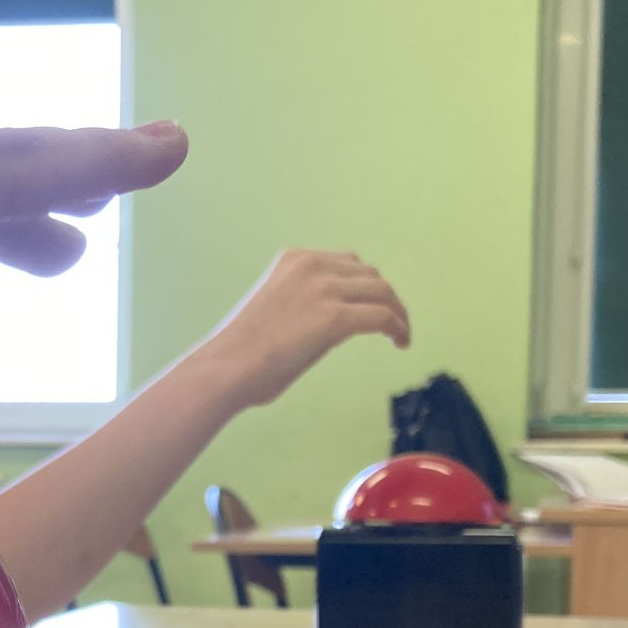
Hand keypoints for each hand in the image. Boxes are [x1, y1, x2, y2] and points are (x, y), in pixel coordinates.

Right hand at [190, 249, 409, 408]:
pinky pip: (382, 316)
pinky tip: (401, 342)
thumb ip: (304, 303)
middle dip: (385, 298)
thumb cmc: (240, 353)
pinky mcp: (334, 317)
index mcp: (294, 259)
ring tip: (401, 334)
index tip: (374, 306)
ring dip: (397, 312)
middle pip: (369, 275)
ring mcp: (324, 289)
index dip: (366, 286)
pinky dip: (398, 327)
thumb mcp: (275, 308)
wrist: (226, 368)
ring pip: (382, 292)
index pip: (346, 263)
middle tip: (393, 323)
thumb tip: (332, 322)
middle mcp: (312, 265)